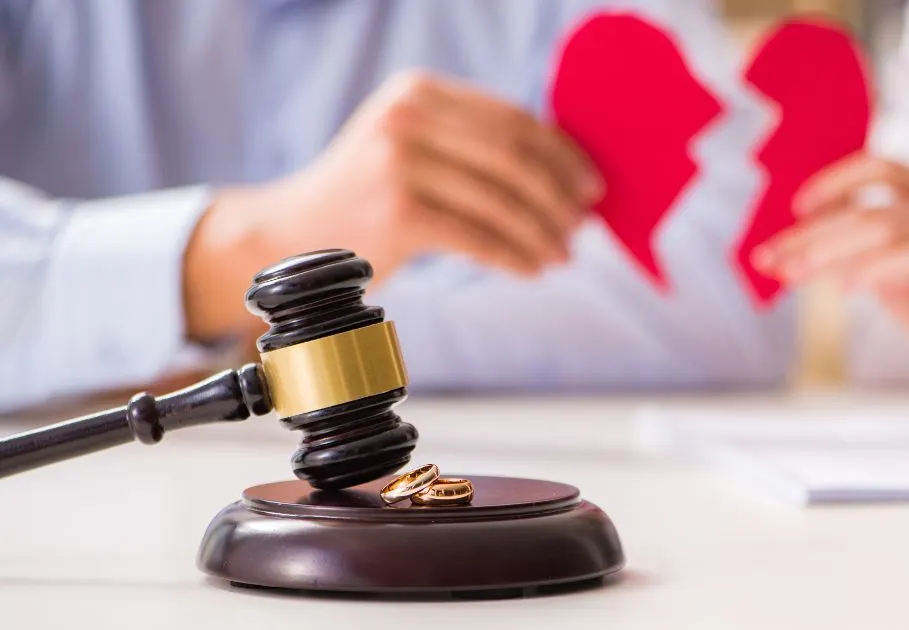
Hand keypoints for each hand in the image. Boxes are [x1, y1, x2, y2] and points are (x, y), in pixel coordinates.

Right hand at [184, 71, 601, 341]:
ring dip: (542, 233)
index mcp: (419, 90)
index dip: (561, 153)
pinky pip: (477, 238)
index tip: (591, 185)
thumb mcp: (411, 145)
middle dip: (558, 194)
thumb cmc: (366, 196)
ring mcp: (399, 163)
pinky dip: (513, 256)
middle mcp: (408, 117)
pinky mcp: (398, 212)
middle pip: (513, 156)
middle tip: (582, 225)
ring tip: (562, 255)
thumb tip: (565, 171)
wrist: (291, 234)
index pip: (511, 118)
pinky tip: (531, 269)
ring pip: (500, 201)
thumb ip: (471, 144)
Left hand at [752, 155, 908, 391]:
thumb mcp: (878, 260)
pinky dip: (872, 270)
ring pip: (885, 229)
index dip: (834, 183)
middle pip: (869, 211)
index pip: (878, 167)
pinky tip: (847, 288)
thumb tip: (791, 237)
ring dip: (830, 253)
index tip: (797, 209)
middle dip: (812, 236)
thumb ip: (847, 240)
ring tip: (796, 274)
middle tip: (772, 259)